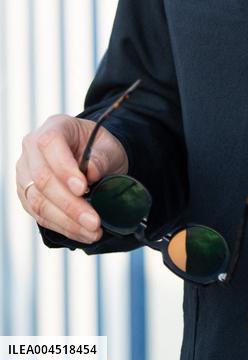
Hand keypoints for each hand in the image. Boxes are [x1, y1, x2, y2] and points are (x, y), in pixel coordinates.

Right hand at [16, 115, 128, 243]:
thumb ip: (101, 157)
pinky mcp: (27, 195)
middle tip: (94, 220)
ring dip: (67, 221)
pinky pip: (39, 215)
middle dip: (69, 204)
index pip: (49, 144)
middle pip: (42, 178)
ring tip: (92, 231)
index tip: (84, 188)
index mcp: (54, 127)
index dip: (64, 168)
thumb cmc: (101, 148)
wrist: (94, 157)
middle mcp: (32, 149)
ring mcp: (26, 173)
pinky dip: (62, 226)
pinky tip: (82, 233)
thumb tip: (90, 173)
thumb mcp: (110, 147)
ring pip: (38, 201)